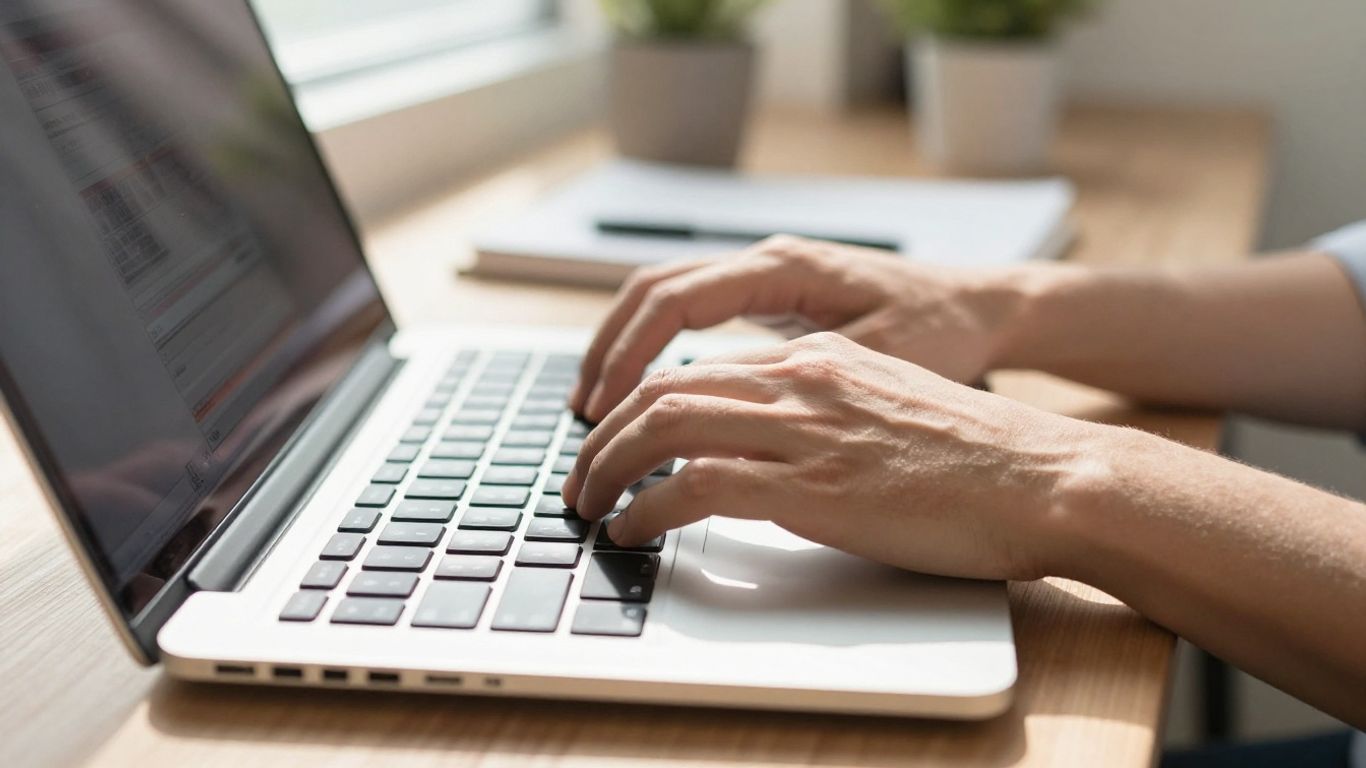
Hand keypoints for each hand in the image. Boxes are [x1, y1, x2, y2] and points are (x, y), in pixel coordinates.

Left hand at [562, 332, 1095, 581]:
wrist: (1043, 476)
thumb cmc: (980, 458)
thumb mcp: (889, 408)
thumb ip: (826, 411)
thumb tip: (774, 447)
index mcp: (818, 359)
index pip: (698, 368)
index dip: (638, 403)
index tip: (613, 437)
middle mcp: (801, 379)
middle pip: (663, 389)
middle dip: (603, 435)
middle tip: (580, 477)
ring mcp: (803, 428)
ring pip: (663, 425)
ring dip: (607, 468)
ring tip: (588, 505)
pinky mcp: (809, 484)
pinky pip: (695, 485)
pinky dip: (648, 509)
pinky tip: (635, 531)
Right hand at [570, 235, 1028, 421]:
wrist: (985, 307)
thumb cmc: (942, 332)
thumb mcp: (872, 360)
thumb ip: (795, 377)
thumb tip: (716, 412)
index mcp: (783, 269)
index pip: (674, 300)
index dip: (628, 355)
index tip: (602, 407)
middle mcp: (765, 262)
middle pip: (652, 290)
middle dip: (606, 350)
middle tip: (582, 416)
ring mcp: (766, 277)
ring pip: (665, 298)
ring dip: (623, 349)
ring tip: (595, 409)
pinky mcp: (773, 299)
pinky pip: (692, 316)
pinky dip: (656, 350)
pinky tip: (646, 395)